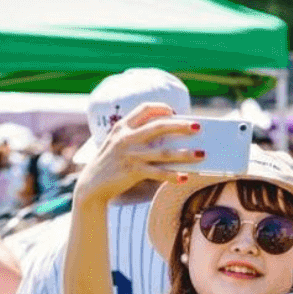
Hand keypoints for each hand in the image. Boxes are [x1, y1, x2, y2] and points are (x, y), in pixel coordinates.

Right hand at [72, 102, 203, 208]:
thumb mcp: (117, 144)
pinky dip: (173, 176)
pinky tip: (184, 177)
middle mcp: (126, 138)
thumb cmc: (109, 164)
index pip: (145, 108)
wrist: (91, 185)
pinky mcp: (132, 171)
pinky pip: (158, 173)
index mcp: (122, 127)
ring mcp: (130, 155)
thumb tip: (169, 138)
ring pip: (164, 152)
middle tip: (198, 127)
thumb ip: (136, 137)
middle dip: (181, 125)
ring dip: (185, 153)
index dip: (162, 108)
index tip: (175, 112)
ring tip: (201, 154)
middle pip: (160, 126)